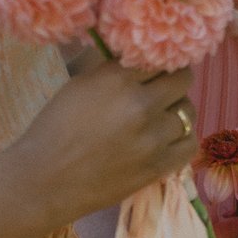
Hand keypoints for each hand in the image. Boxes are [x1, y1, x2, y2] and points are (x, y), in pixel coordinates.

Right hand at [0, 57, 200, 229]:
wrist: (47, 179)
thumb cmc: (55, 129)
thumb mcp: (79, 85)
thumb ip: (112, 71)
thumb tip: (138, 58)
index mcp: (116, 79)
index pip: (157, 57)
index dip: (158, 61)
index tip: (155, 67)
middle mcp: (140, 104)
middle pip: (181, 79)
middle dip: (173, 81)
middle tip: (163, 89)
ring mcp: (154, 136)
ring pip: (188, 111)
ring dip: (178, 110)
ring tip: (161, 116)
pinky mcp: (160, 165)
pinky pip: (190, 143)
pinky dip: (183, 137)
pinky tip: (169, 138)